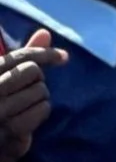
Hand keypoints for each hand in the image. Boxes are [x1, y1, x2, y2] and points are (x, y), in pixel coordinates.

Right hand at [0, 29, 67, 161]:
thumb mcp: (7, 79)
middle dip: (37, 81)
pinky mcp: (9, 129)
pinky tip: (29, 119)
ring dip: (39, 99)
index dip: (45, 54)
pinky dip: (41, 112)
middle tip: (27, 93)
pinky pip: (42, 109)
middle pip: (32, 71)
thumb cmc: (2, 107)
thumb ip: (24, 56)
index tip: (63, 57)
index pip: (21, 57)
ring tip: (24, 108)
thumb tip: (45, 33)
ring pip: (40, 90)